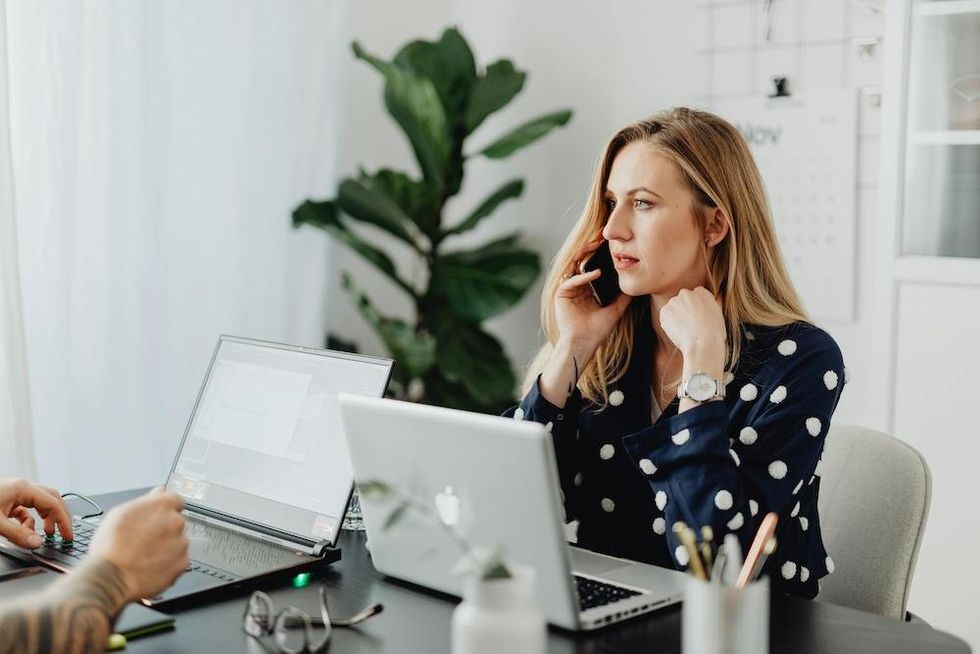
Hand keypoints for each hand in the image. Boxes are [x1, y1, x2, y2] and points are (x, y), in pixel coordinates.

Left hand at [0, 478, 72, 547]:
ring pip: (40, 504)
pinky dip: (29, 520)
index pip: (53, 504)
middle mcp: (22, 488)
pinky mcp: (8, 498)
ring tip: (47, 533)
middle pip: (51, 500)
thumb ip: (17, 534)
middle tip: (64, 533)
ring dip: (45, 518)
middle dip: (60, 518)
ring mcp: (16, 492)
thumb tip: (37, 543)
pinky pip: (27, 508)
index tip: (68, 536)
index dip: (64, 521)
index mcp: (23, 489)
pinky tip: (24, 529)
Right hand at [86, 487, 188, 601]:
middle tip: (145, 540)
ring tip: (144, 555)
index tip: (159, 516)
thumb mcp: (120, 513)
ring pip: (177, 541)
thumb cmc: (110, 547)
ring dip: (166, 546)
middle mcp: (176, 522)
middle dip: (164, 529)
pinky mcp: (182, 563)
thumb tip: (158, 492)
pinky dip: (168, 562)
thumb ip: (146, 500)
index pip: (175, 500)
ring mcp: (181, 543)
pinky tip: (151, 565)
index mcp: (162, 505)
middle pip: (176, 522)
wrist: (110, 578)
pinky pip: (178, 560)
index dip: (164, 509)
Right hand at [554, 239, 631, 359]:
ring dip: (583, 254)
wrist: (585, 343)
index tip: (609, 243)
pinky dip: (583, 276)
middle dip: (589, 247)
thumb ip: (623, 298)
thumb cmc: (598, 330)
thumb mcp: (616, 310)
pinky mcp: (561, 294)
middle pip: (581, 261)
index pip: (591, 265)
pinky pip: (571, 280)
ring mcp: (567, 289)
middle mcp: (576, 286)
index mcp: (586, 288)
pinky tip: (596, 273)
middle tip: (600, 236)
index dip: (598, 253)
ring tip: (595, 245)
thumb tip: (636, 286)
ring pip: (573, 265)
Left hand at [660, 287, 726, 373]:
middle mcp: (688, 293)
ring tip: (685, 331)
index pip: (696, 295)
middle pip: (683, 300)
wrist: (703, 343)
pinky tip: (678, 333)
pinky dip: (668, 324)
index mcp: (703, 293)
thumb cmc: (714, 335)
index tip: (696, 318)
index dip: (696, 308)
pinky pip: (665, 317)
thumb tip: (705, 310)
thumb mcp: (719, 317)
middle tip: (689, 326)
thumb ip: (710, 308)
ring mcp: (675, 301)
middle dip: (684, 310)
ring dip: (676, 317)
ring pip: (673, 309)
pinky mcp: (665, 311)